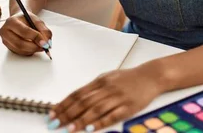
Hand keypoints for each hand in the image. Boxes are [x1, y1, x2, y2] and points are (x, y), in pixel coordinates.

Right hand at [0, 12, 52, 55]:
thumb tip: (47, 41)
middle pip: (20, 43)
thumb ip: (44, 29)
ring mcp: (5, 40)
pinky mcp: (8, 47)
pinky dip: (29, 52)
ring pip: (19, 50)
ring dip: (32, 50)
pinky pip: (19, 53)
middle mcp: (5, 31)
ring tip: (40, 46)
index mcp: (11, 21)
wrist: (19, 19)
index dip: (35, 38)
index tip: (45, 42)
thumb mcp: (36, 20)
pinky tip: (33, 47)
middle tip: (44, 47)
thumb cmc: (26, 19)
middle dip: (34, 47)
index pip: (24, 31)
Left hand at [48, 63, 164, 131]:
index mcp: (100, 81)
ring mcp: (118, 97)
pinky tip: (91, 128)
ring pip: (96, 109)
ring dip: (81, 119)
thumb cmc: (128, 78)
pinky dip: (101, 122)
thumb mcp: (108, 77)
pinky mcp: (129, 106)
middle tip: (55, 124)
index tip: (52, 114)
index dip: (63, 104)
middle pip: (84, 102)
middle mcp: (107, 88)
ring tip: (69, 128)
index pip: (77, 94)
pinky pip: (112, 115)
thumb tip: (76, 98)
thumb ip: (93, 88)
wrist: (151, 76)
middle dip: (67, 113)